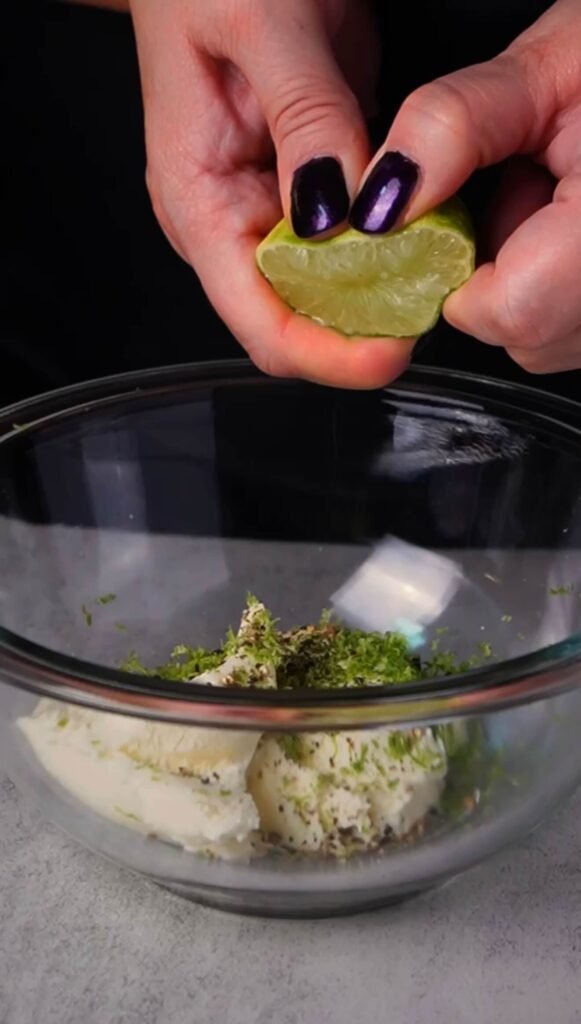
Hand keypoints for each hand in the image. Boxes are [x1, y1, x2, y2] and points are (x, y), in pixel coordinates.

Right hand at [129, 0, 414, 387]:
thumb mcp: (263, 24)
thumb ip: (305, 120)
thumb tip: (337, 217)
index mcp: (198, 204)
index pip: (259, 323)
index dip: (326, 354)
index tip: (392, 349)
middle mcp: (230, 222)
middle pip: (296, 321)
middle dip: (361, 333)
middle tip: (427, 313)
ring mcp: (270, 206)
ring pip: (328, 290)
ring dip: (381, 295)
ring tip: (434, 280)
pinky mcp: (309, 182)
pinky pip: (350, 242)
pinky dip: (388, 248)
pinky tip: (424, 238)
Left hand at [352, 0, 580, 374]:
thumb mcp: (548, 66)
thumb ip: (453, 128)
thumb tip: (378, 204)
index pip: (508, 312)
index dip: (459, 272)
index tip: (453, 221)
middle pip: (523, 334)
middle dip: (493, 271)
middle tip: (522, 191)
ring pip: (544, 339)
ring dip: (524, 279)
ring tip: (555, 202)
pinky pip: (570, 329)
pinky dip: (553, 286)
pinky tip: (570, 227)